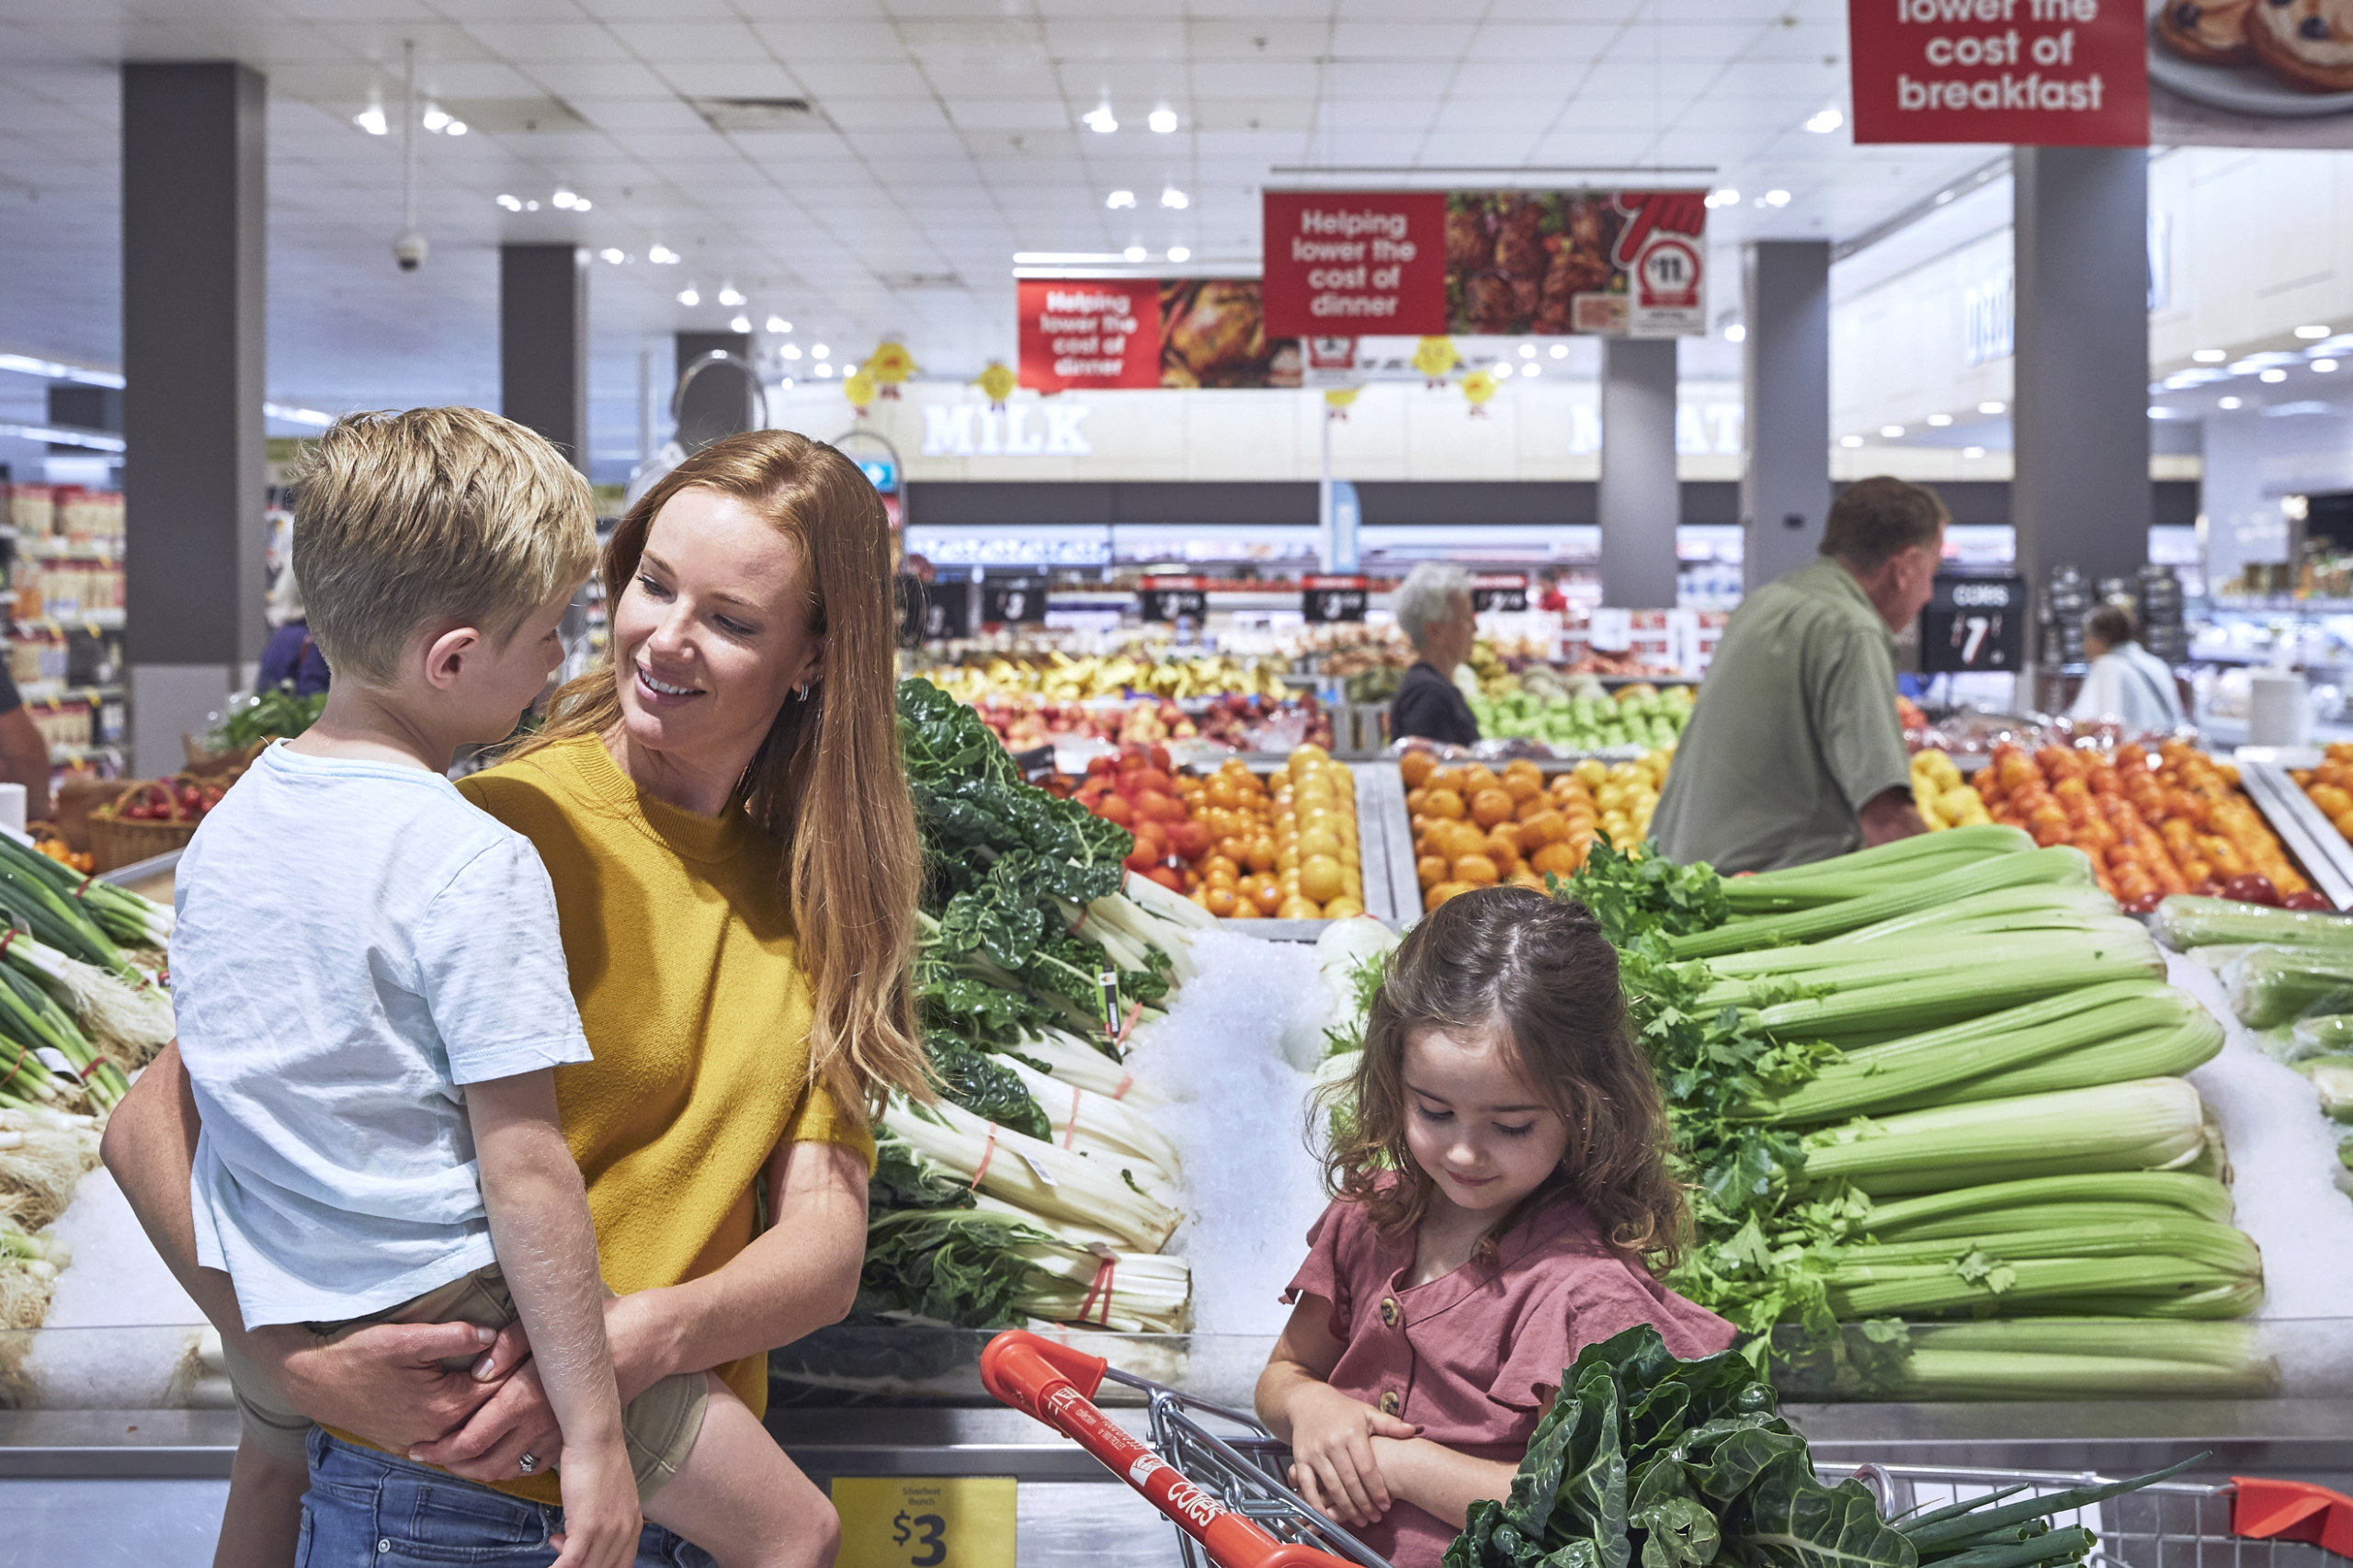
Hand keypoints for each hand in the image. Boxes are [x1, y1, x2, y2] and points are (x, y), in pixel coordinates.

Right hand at [257, 1320, 507, 1451]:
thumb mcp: (405, 1338)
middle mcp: (438, 1432)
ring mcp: (423, 1442)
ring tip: (512, 1375)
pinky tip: (480, 1400)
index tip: (533, 1338)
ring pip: (474, 1427)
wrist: (311, 1381)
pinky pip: (452, 1437)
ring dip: (494, 1405)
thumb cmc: (356, 1355)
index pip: (501, 1386)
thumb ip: (453, 1336)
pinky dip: (471, 1421)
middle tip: (531, 1355)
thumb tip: (492, 1334)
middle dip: (514, 1383)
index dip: (519, 1361)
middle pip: (492, 1410)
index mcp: (444, 1406)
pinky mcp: (409, 1443)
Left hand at [409, 1293, 667, 1481]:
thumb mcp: (544, 1322)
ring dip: (478, 1470)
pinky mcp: (574, 1438)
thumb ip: (505, 1344)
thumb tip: (477, 1370)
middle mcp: (540, 1424)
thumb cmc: (596, 1324)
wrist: (648, 1340)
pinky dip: (509, 1466)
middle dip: (452, 1466)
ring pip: (508, 1470)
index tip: (417, 1448)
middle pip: (483, 1464)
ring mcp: (559, 1435)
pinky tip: (497, 1453)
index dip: (440, 1449)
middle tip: (430, 1456)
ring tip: (456, 1460)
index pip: (471, 1439)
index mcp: (525, 1397)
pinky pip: (534, 1464)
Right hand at [547, 1438, 641, 1567]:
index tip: (583, 1559)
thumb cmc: (599, 1461)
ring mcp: (607, 1532)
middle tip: (561, 1542)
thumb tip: (583, 1536)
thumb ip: (604, 1520)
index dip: (600, 1566)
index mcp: (634, 1525)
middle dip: (580, 1562)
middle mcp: (625, 1532)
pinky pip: (570, 1563)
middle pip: (602, 1567)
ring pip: (587, 1567)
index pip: (622, 1565)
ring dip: (566, 1562)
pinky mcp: (587, 1529)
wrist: (596, 1440)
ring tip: (556, 1540)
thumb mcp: (612, 1496)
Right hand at [1281, 1382, 1420, 1528]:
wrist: (1308, 1403)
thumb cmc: (1343, 1411)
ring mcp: (1315, 1453)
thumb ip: (1389, 1424)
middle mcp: (1332, 1444)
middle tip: (1375, 1518)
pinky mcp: (1300, 1459)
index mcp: (1352, 1434)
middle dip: (1365, 1504)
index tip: (1386, 1505)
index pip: (1367, 1469)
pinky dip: (1315, 1503)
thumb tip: (1412, 1431)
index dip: (1378, 1490)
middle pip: (1351, 1482)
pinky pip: (1307, 1486)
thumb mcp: (1367, 1413)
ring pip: (1332, 1487)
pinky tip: (1326, 1517)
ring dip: (1346, 1508)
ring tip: (1360, 1520)